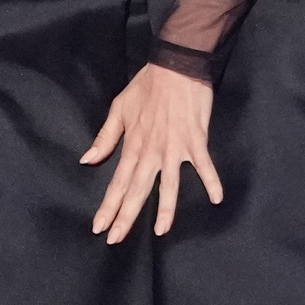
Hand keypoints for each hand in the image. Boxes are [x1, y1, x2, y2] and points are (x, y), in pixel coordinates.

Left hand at [80, 63, 222, 243]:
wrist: (176, 65)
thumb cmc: (147, 85)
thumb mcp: (119, 108)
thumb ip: (105, 137)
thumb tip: (87, 159)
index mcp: (133, 144)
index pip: (117, 182)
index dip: (108, 206)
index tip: (99, 228)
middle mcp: (151, 150)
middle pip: (137, 189)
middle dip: (126, 216)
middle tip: (116, 240)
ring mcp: (174, 147)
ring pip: (169, 183)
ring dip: (164, 208)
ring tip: (160, 231)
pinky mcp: (195, 139)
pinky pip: (204, 164)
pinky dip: (211, 180)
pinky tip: (216, 199)